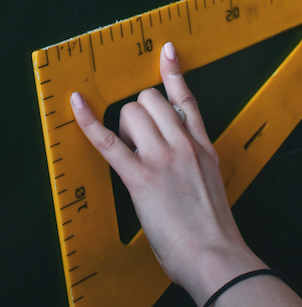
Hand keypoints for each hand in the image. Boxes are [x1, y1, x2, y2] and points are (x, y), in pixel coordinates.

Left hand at [70, 42, 263, 306]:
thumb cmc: (214, 229)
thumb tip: (178, 156)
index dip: (173, 72)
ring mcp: (164, 158)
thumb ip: (196, 162)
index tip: (166, 51)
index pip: (186, 99)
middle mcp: (184, 144)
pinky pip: (109, 141)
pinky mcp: (142, 177)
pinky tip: (78, 104)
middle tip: (136, 140)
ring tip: (127, 151)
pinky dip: (89, 121)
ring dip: (122, 125)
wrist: (217, 255)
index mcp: (203, 146)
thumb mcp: (212, 184)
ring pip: (133, 112)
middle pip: (151, 99)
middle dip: (137, 112)